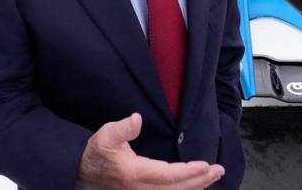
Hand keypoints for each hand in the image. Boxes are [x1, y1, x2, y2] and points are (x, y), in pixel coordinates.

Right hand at [77, 113, 224, 189]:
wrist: (83, 171)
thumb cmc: (97, 151)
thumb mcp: (106, 135)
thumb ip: (122, 128)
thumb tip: (136, 119)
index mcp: (135, 174)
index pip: (168, 175)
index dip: (188, 172)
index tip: (205, 165)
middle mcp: (141, 189)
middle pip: (177, 189)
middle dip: (200, 181)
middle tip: (218, 171)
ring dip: (196, 188)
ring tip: (213, 177)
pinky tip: (195, 186)